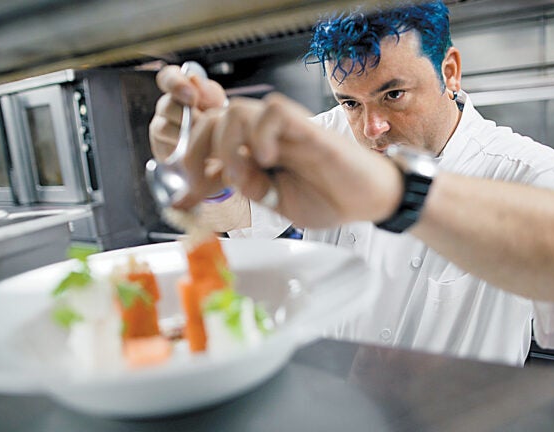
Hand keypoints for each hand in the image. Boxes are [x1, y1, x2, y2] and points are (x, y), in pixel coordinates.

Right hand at [149, 64, 226, 160]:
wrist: (219, 146)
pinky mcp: (159, 147)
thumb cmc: (215, 118)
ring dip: (184, 134)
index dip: (176, 84)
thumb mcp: (217, 101)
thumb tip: (193, 80)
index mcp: (179, 88)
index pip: (167, 78)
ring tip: (202, 138)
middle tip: (205, 125)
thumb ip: (206, 90)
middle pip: (166, 105)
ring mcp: (160, 126)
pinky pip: (163, 147)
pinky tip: (193, 150)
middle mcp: (166, 105)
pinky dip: (179, 149)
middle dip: (188, 116)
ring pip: (162, 128)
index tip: (193, 97)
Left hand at [176, 93, 402, 228]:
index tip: (184, 198)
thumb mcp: (275, 202)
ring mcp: (284, 130)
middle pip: (213, 119)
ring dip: (228, 145)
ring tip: (243, 175)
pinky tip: (268, 160)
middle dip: (196, 152)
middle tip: (203, 185)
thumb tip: (209, 185)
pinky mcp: (307, 128)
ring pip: (236, 110)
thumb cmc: (329, 197)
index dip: (189, 166)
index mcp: (255, 150)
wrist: (368, 200)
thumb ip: (246, 189)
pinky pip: (273, 111)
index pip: (208, 141)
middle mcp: (265, 135)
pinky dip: (261, 134)